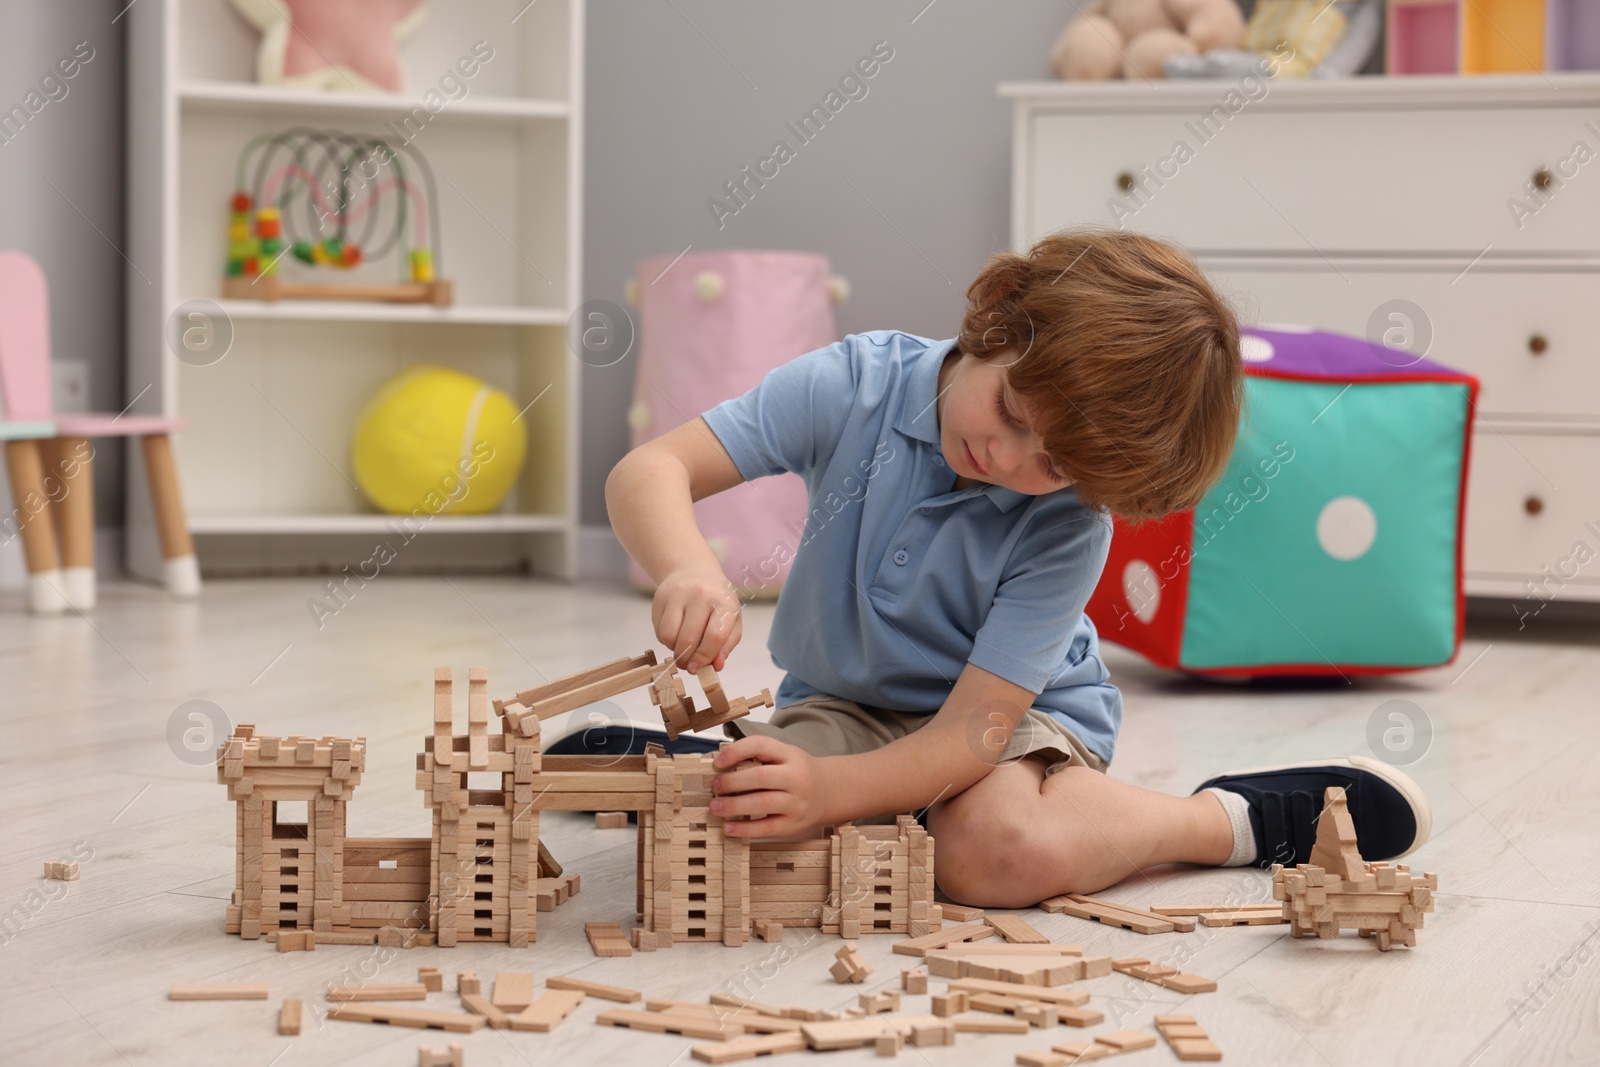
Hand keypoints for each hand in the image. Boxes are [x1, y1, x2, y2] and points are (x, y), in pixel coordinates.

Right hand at [652, 562, 742, 671]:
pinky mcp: (660, 597)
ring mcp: (678, 594)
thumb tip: (716, 666)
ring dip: (674, 649)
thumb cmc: (716, 601)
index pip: (715, 637)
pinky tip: (675, 633)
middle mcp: (701, 595)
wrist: (693, 571)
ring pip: (669, 636)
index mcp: (724, 602)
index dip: (705, 657)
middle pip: (689, 639)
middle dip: (687, 659)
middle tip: (688, 665)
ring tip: (682, 646)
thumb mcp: (731, 620)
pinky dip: (665, 639)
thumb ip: (726, 645)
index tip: (699, 668)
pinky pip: (658, 630)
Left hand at [709, 735, 833, 838]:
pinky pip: (766, 828)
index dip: (736, 752)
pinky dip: (744, 829)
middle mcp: (796, 777)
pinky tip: (729, 827)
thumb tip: (721, 765)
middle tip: (716, 786)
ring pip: (763, 803)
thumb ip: (758, 757)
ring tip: (716, 806)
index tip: (718, 762)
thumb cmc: (797, 772)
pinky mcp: (793, 824)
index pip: (761, 745)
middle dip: (732, 782)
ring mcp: (796, 803)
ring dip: (734, 806)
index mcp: (790, 755)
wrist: (828, 792)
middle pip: (761, 777)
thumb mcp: (784, 755)